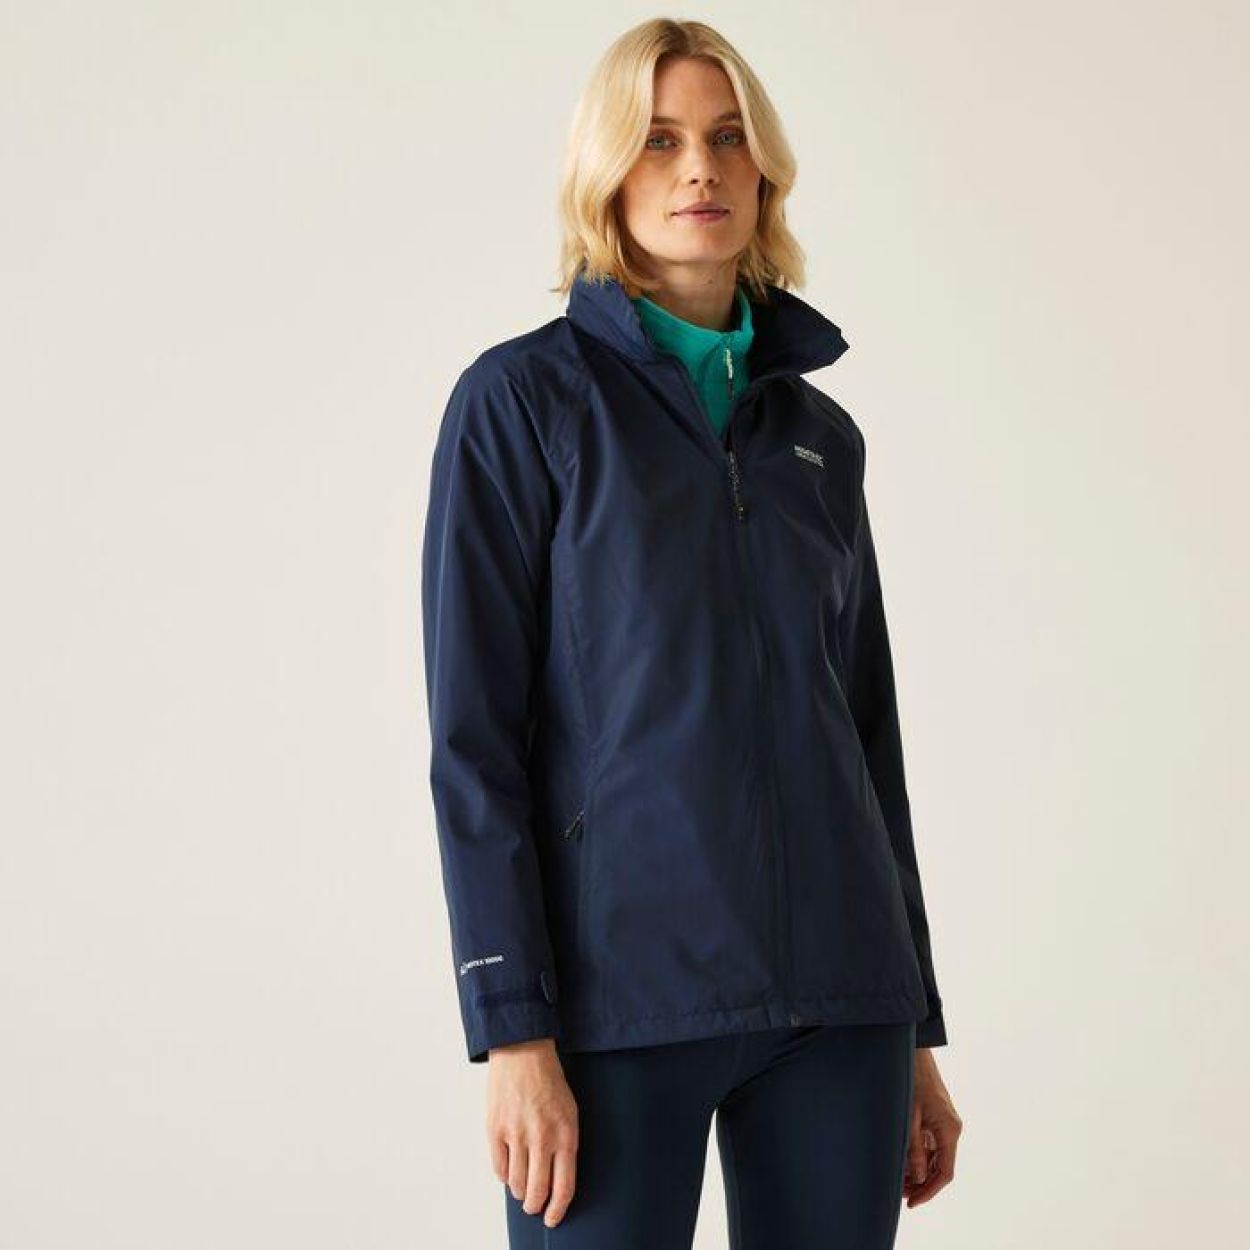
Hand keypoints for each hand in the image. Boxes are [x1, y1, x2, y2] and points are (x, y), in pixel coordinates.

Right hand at [486, 1038, 578, 1228]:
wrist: (523, 1051)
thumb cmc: (550, 1082)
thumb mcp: (569, 1112)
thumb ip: (564, 1146)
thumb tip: (556, 1182)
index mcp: (566, 1134)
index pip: (564, 1187)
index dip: (557, 1210)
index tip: (552, 1219)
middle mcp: (542, 1137)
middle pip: (538, 1192)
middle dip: (536, 1206)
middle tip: (534, 1207)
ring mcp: (516, 1134)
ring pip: (517, 1184)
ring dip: (520, 1191)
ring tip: (523, 1185)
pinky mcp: (495, 1129)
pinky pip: (499, 1168)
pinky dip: (504, 1175)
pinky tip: (509, 1168)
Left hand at [903, 1049, 961, 1206]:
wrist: (915, 1053)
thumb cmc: (911, 1081)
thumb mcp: (909, 1117)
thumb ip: (914, 1148)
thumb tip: (918, 1177)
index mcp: (949, 1130)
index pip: (944, 1173)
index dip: (929, 1191)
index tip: (912, 1202)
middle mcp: (951, 1130)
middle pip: (940, 1168)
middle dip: (921, 1184)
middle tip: (900, 1194)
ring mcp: (945, 1124)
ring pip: (936, 1158)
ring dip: (919, 1171)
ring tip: (898, 1181)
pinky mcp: (938, 1118)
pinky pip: (932, 1145)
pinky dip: (919, 1156)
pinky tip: (903, 1163)